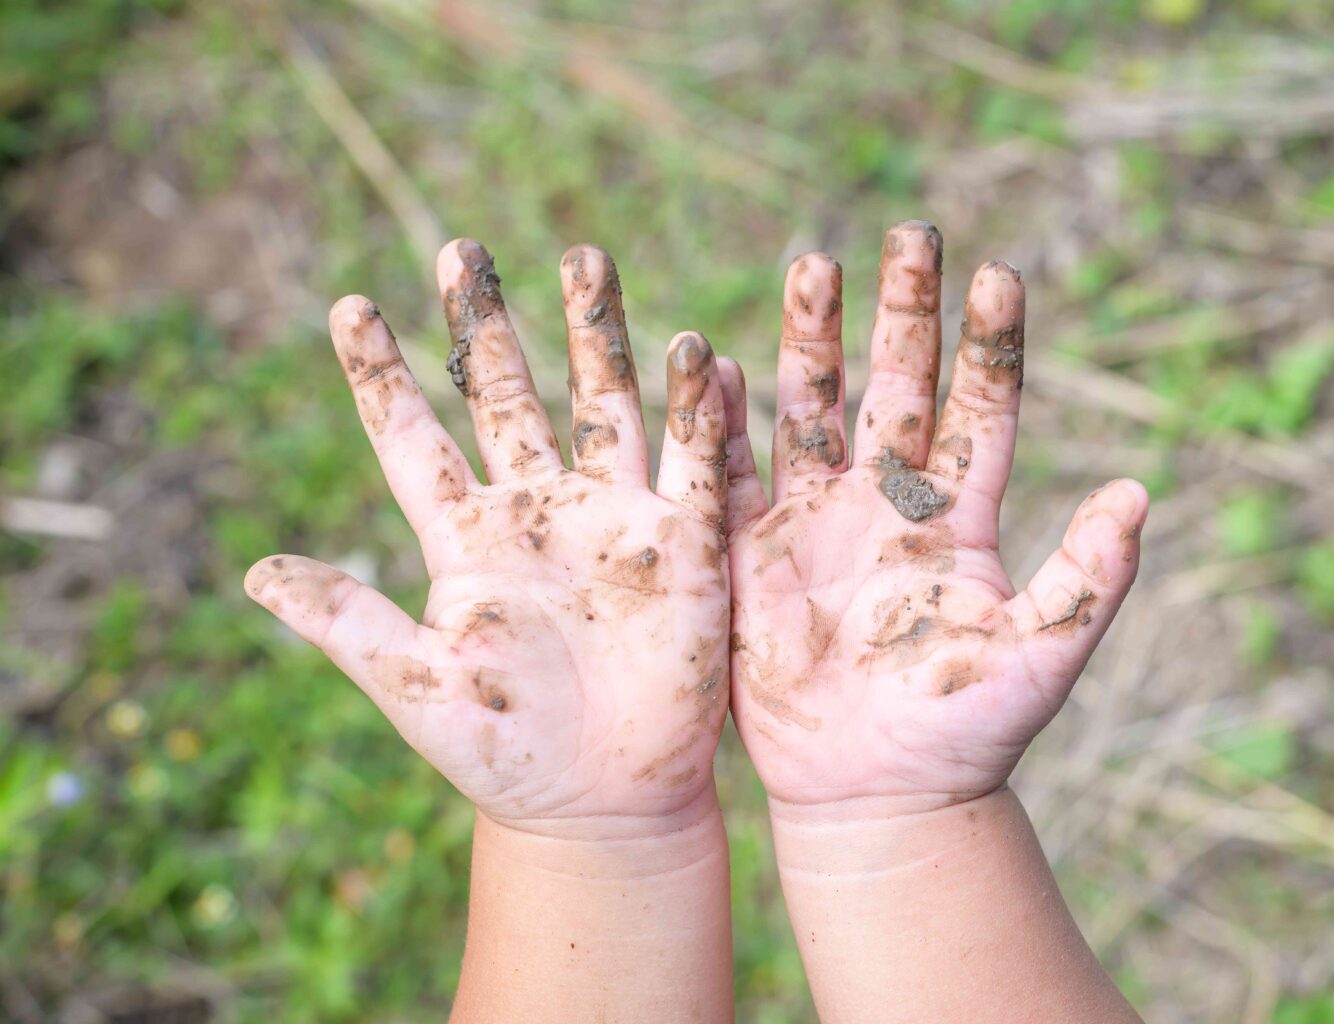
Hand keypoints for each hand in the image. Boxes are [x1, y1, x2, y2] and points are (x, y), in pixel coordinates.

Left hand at [246, 240, 730, 837]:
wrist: (604, 803)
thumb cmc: (505, 753)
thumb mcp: (416, 688)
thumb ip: (347, 623)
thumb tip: (253, 574)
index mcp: (467, 539)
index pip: (415, 440)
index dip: (383, 376)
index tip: (349, 307)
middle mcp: (537, 512)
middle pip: (509, 398)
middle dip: (488, 326)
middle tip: (463, 251)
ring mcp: (612, 521)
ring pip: (605, 406)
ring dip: (598, 336)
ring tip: (584, 258)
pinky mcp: (684, 547)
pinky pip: (695, 465)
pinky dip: (702, 413)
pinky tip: (702, 355)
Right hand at [724, 221, 1148, 814]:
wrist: (878, 793)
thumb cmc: (967, 732)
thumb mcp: (1040, 654)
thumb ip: (1088, 577)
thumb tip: (1139, 492)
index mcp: (961, 519)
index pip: (980, 410)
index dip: (988, 346)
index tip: (999, 274)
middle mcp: (891, 504)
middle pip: (897, 387)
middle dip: (904, 312)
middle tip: (911, 234)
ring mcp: (819, 523)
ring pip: (816, 411)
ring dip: (814, 342)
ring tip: (816, 265)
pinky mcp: (756, 555)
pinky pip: (737, 476)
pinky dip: (725, 423)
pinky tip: (717, 364)